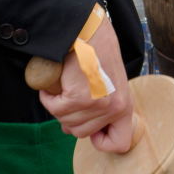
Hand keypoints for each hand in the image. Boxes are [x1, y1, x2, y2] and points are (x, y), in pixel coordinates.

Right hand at [38, 16, 135, 152]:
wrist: (88, 30)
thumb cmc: (97, 51)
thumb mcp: (109, 83)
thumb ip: (99, 106)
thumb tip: (71, 129)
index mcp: (125, 105)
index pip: (120, 143)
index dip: (101, 141)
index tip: (91, 129)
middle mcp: (115, 108)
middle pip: (82, 133)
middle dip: (70, 119)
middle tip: (67, 100)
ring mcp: (97, 104)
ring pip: (67, 123)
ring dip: (58, 108)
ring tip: (61, 90)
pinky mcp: (78, 97)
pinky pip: (55, 109)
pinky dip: (48, 99)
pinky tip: (52, 88)